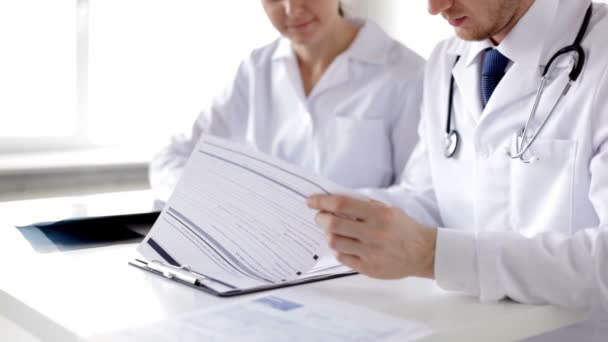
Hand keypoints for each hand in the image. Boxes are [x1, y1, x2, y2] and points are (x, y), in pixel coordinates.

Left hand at [307, 194, 436, 278]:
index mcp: (379, 214)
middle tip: (319, 217)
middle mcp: (374, 233)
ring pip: (334, 242)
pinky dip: (339, 249)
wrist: (423, 252)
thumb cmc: (403, 228)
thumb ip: (363, 205)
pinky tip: (344, 244)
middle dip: (320, 218)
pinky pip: (342, 257)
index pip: (341, 205)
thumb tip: (335, 200)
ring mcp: (371, 252)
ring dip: (329, 234)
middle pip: (333, 224)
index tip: (311, 201)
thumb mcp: (388, 209)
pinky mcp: (369, 268)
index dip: (322, 201)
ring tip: (333, 231)